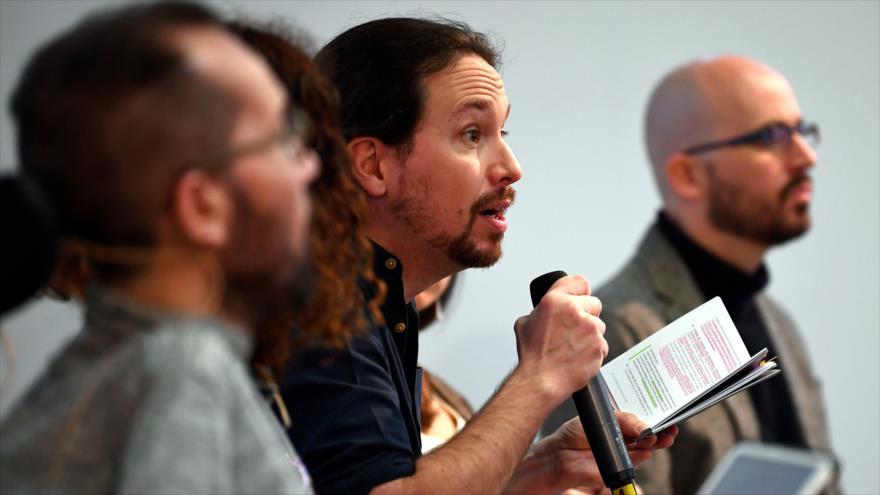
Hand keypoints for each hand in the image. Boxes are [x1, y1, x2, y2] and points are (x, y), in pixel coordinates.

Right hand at [513, 275, 607, 402]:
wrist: (540, 380)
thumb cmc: (531, 355)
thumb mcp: (525, 323)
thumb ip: (540, 310)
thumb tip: (547, 310)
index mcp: (554, 300)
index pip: (580, 282)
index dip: (581, 291)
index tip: (581, 298)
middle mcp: (574, 310)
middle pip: (594, 303)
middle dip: (588, 315)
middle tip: (575, 329)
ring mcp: (590, 328)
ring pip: (599, 326)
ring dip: (591, 335)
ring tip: (573, 348)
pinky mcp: (600, 346)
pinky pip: (602, 345)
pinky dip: (594, 351)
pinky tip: (579, 358)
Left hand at [534, 412, 678, 493]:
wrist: (561, 455)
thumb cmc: (575, 433)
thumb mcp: (601, 418)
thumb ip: (624, 420)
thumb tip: (644, 427)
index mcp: (619, 421)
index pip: (641, 415)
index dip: (655, 414)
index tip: (667, 410)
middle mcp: (624, 435)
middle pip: (649, 432)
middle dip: (662, 430)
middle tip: (671, 427)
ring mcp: (625, 451)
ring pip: (647, 447)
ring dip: (656, 442)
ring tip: (662, 436)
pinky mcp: (622, 465)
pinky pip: (637, 460)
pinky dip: (644, 455)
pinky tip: (647, 449)